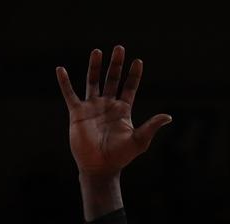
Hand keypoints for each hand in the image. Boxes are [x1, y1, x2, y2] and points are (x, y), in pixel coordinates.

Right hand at [56, 46, 171, 176]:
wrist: (100, 167)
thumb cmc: (120, 157)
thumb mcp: (139, 141)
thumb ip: (151, 126)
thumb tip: (168, 117)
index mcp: (123, 111)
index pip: (130, 87)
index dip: (134, 75)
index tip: (138, 61)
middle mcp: (107, 105)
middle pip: (112, 79)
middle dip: (116, 65)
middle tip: (119, 48)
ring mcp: (92, 107)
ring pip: (93, 81)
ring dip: (95, 67)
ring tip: (98, 51)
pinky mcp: (77, 113)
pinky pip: (70, 94)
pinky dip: (64, 82)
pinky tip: (60, 69)